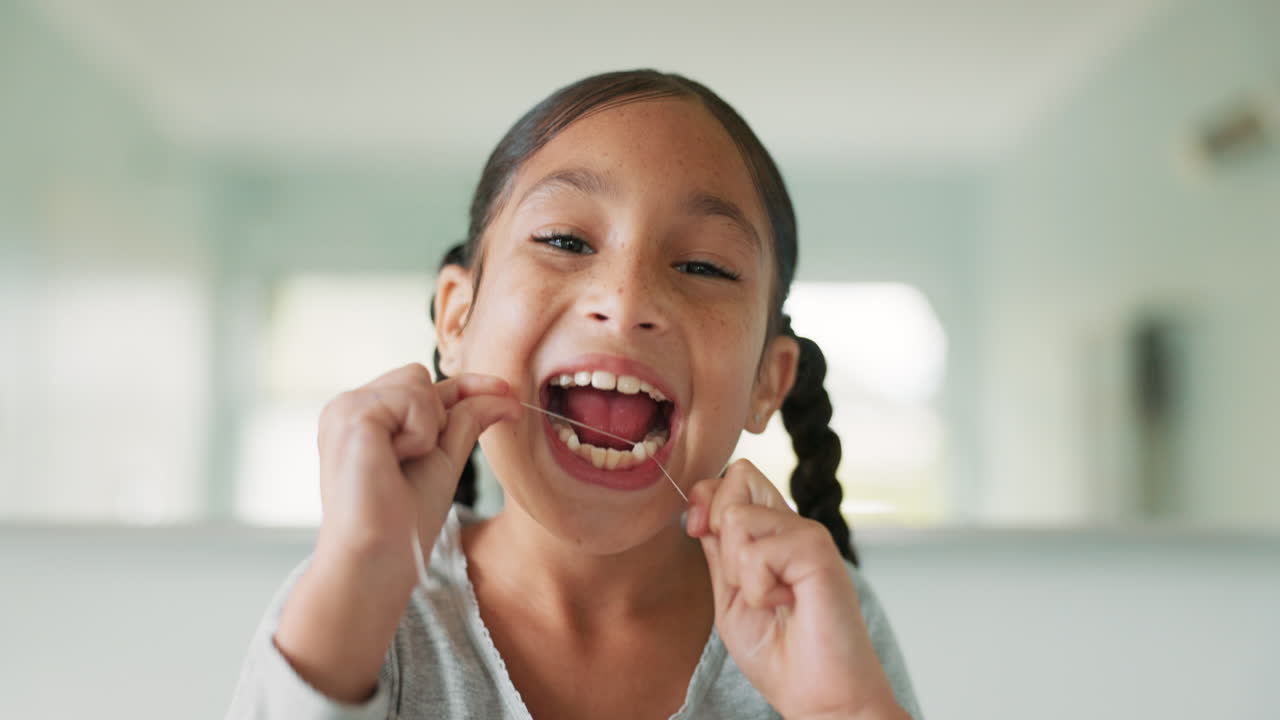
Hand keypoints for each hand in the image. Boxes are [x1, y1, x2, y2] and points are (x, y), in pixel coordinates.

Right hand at [315, 364, 519, 571]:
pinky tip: (393, 460)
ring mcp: (344, 408)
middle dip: (436, 414)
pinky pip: (412, 397)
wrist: (377, 558)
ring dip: (427, 425)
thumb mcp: (444, 462)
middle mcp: (348, 408)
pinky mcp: (350, 413)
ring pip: (417, 378)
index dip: (465, 384)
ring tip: (400, 463)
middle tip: (416, 460)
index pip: (420, 386)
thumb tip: (503, 395)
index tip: (505, 390)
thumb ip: (465, 422)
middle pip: (419, 373)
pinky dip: (419, 432)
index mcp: (364, 420)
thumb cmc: (403, 524)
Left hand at [686, 460, 905, 719]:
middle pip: (738, 475)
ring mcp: (807, 534)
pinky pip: (757, 551)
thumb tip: (699, 508)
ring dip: (738, 569)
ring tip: (768, 598)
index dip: (706, 497)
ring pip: (738, 516)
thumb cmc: (779, 654)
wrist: (818, 696)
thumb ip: (718, 551)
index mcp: (772, 533)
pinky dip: (758, 588)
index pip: (732, 478)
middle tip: (739, 576)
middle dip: (717, 523)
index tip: (698, 531)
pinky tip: (784, 604)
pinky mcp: (817, 550)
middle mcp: (792, 525)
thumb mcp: (729, 596)